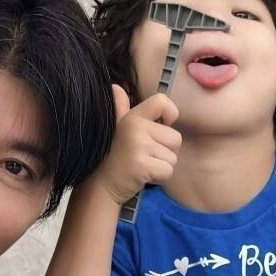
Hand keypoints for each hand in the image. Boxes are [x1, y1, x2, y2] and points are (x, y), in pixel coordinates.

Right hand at [94, 85, 181, 204]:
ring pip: (173, 157)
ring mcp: (139, 146)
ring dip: (162, 166)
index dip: (170, 114)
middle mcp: (136, 127)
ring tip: (142, 167)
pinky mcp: (143, 165)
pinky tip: (143, 177)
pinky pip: (168, 171)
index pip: (162, 101)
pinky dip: (160, 178)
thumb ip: (120, 109)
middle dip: (166, 152)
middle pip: (175, 138)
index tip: (163, 126)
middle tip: (146, 157)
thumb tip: (117, 88)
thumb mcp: (115, 129)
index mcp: (132, 117)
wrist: (99, 186)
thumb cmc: (111, 159)